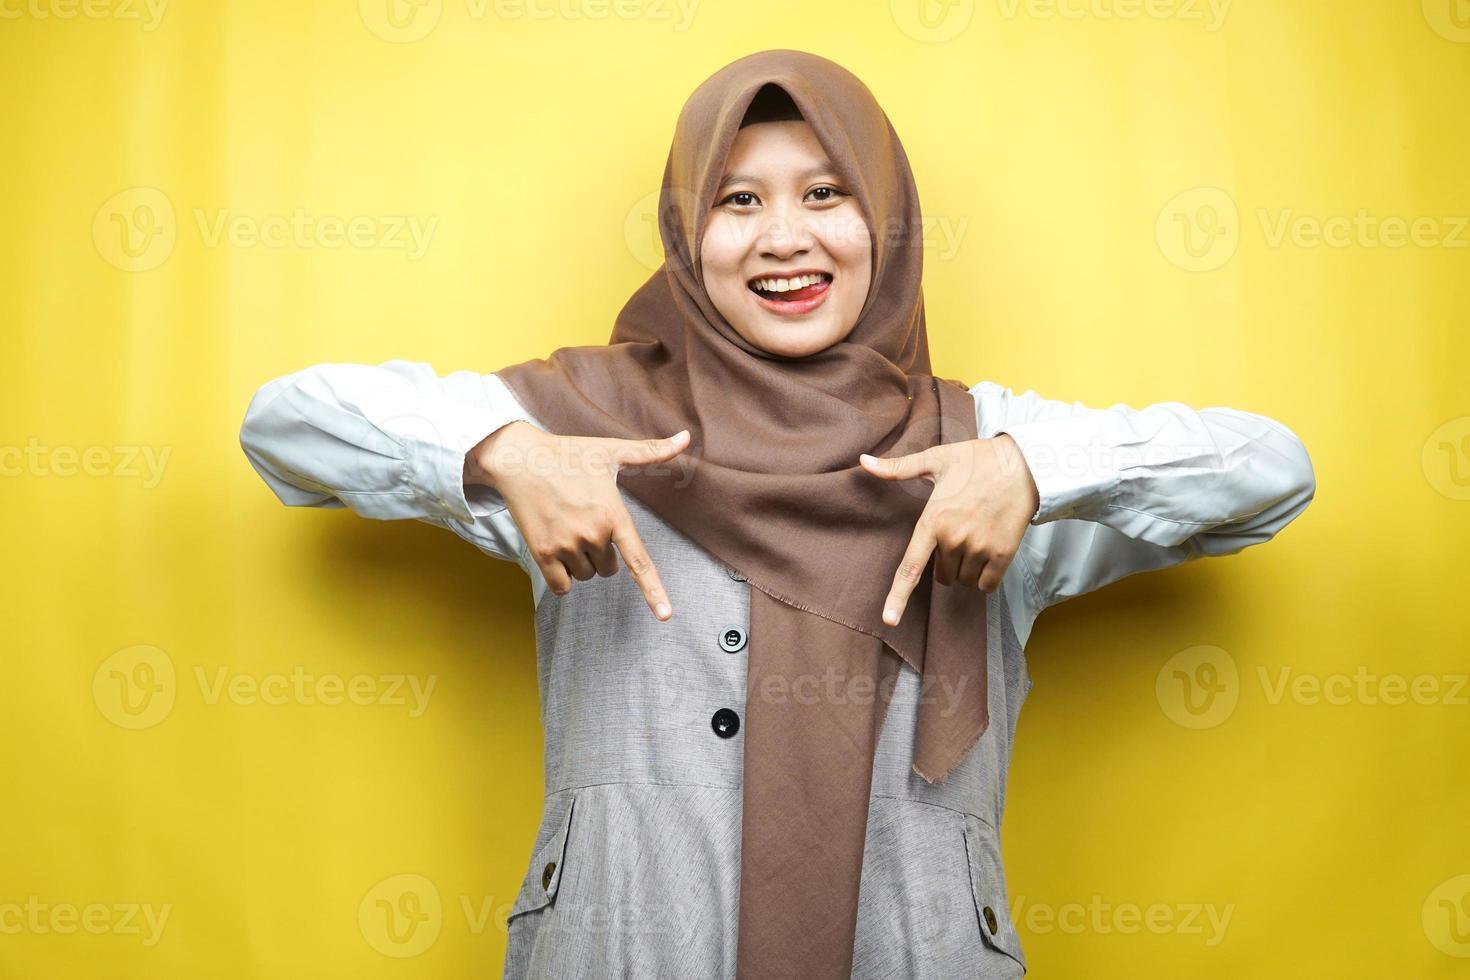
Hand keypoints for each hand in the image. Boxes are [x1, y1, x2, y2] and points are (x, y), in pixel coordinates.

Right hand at [465, 421, 690, 620]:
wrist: (520, 459)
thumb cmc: (569, 454)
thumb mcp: (612, 451)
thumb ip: (652, 451)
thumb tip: (687, 436)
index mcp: (613, 514)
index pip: (638, 561)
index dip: (653, 591)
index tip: (665, 616)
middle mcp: (592, 534)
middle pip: (609, 569)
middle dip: (601, 554)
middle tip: (585, 523)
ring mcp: (565, 545)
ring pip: (586, 576)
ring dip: (580, 563)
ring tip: (567, 529)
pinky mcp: (541, 554)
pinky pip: (562, 587)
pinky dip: (561, 577)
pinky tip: (555, 550)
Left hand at [859, 433, 1039, 625]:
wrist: (1024, 464)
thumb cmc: (976, 460)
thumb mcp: (935, 460)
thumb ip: (898, 468)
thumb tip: (862, 462)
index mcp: (933, 521)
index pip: (911, 567)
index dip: (897, 596)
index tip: (889, 620)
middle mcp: (954, 539)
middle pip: (941, 576)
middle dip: (945, 563)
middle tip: (960, 532)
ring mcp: (979, 548)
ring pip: (964, 581)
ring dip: (966, 569)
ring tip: (977, 536)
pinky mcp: (1002, 554)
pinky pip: (986, 585)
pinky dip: (985, 577)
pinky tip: (989, 553)